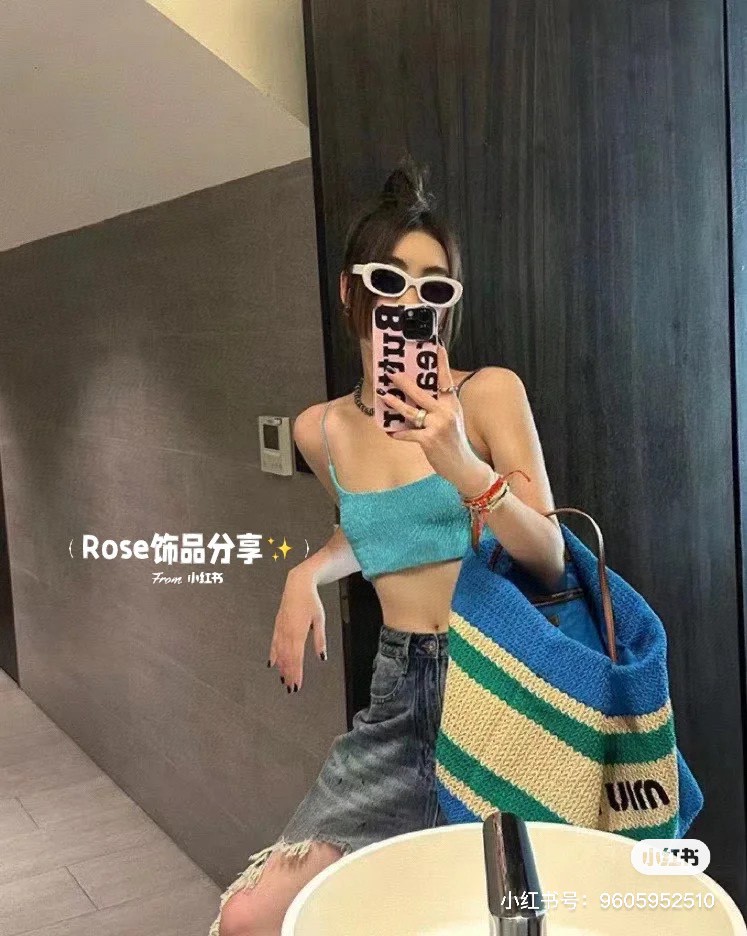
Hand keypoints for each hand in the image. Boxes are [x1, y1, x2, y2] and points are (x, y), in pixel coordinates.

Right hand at [268, 569, 326, 693]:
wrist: (297, 584)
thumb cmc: (311, 601)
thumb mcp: (319, 619)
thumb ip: (319, 639)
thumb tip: (322, 657)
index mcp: (298, 632)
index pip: (297, 658)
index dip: (296, 673)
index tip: (297, 686)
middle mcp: (287, 633)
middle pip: (287, 659)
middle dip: (289, 675)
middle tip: (291, 689)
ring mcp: (280, 629)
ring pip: (279, 653)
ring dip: (282, 668)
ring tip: (283, 681)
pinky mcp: (277, 626)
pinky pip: (274, 644)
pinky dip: (273, 655)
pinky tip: (272, 664)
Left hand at [377, 343, 493, 494]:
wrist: (464, 466)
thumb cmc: (454, 441)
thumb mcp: (452, 419)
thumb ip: (439, 406)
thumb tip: (417, 395)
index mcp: (452, 403)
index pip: (445, 379)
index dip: (441, 362)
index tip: (436, 346)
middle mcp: (446, 412)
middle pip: (422, 393)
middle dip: (404, 382)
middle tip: (391, 373)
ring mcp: (438, 426)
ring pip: (411, 411)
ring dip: (395, 403)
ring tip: (383, 395)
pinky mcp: (429, 440)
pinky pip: (408, 434)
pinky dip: (398, 433)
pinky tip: (389, 431)